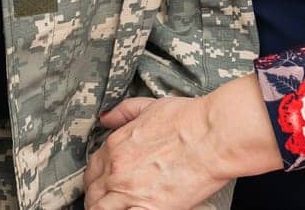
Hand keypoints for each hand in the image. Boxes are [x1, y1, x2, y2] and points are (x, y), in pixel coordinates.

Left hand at [83, 97, 227, 209]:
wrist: (212, 136)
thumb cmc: (188, 120)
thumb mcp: (150, 106)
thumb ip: (124, 112)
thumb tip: (107, 117)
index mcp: (116, 145)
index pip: (92, 168)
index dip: (95, 178)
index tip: (102, 183)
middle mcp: (117, 169)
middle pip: (93, 191)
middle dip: (96, 197)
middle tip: (105, 201)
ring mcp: (129, 190)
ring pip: (100, 208)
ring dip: (102, 209)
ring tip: (113, 209)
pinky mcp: (148, 208)